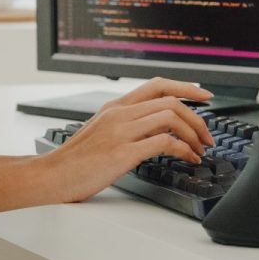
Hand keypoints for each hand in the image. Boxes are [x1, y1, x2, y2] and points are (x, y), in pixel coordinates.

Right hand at [39, 78, 215, 203]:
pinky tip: (188, 159)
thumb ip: (125, 125)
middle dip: (197, 117)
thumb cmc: (75, 160)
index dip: (185, 87)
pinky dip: (184, 149)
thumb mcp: (101, 132)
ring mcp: (120, 131)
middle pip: (170, 100)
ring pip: (170, 116)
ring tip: (200, 149)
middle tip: (207, 135)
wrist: (51, 175)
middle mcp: (119, 113)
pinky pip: (164, 141)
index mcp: (114, 107)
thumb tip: (156, 129)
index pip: (157, 85)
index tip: (205, 96)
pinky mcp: (123, 152)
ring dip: (193, 133)